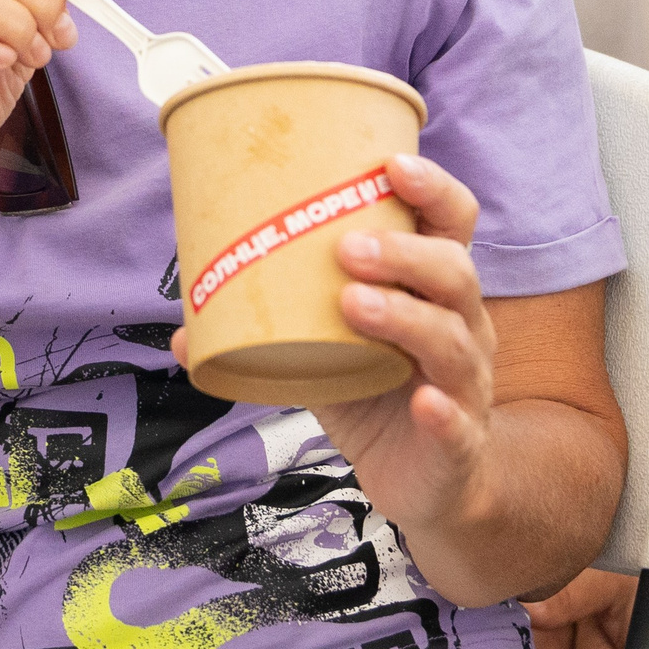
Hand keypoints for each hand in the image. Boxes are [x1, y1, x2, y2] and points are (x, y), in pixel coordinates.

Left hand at [176, 155, 498, 540]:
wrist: (426, 483)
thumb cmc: (379, 398)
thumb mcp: (325, 356)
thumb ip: (270, 335)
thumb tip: (182, 333)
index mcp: (434, 290)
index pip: (453, 224)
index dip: (432, 189)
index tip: (390, 165)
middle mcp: (462, 326)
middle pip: (455, 273)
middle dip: (403, 253)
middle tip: (346, 248)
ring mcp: (466, 384)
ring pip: (452, 339)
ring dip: (405, 316)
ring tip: (352, 302)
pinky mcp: (458, 441)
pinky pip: (456, 420)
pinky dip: (441, 409)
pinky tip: (421, 400)